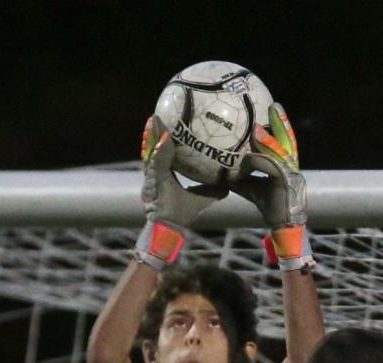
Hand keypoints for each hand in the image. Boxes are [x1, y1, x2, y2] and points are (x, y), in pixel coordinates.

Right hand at [136, 114, 227, 269]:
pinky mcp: (152, 182)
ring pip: (152, 151)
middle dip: (154, 131)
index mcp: (164, 175)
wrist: (169, 228)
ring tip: (155, 119)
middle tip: (158, 114)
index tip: (167, 121)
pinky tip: (164, 138)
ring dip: (153, 134)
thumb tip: (230, 182)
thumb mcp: (201, 198)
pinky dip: (159, 150)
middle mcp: (155, 174)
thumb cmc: (181, 215)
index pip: (163, 152)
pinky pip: (156, 162)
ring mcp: (151, 177)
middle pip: (154, 147)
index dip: (163, 138)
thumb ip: (214, 189)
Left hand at [231, 104, 306, 229]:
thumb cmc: (269, 206)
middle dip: (282, 122)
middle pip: (288, 139)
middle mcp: (291, 165)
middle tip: (275, 106)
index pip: (284, 141)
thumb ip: (241, 178)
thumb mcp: (252, 188)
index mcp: (285, 164)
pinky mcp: (285, 180)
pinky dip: (253, 164)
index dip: (279, 127)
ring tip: (257, 128)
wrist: (282, 225)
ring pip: (279, 150)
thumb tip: (223, 172)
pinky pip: (268, 165)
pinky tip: (243, 164)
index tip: (272, 112)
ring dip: (267, 139)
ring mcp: (290, 172)